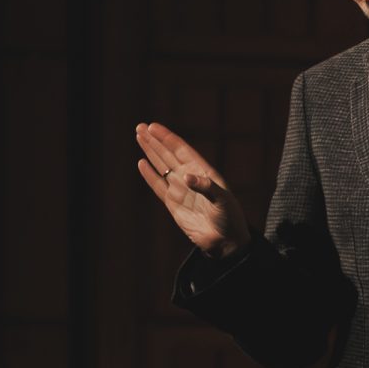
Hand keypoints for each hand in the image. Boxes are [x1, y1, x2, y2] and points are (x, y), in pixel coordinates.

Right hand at [135, 122, 250, 257]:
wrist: (225, 241)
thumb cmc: (229, 218)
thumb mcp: (223, 200)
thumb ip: (205, 187)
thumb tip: (186, 176)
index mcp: (204, 172)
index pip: (182, 150)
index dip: (168, 138)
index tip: (153, 127)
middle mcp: (190, 177)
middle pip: (168, 155)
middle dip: (155, 141)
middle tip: (140, 127)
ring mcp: (181, 190)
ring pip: (162, 166)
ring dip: (150, 152)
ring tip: (139, 137)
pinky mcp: (173, 204)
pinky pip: (158, 186)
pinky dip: (150, 175)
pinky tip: (141, 163)